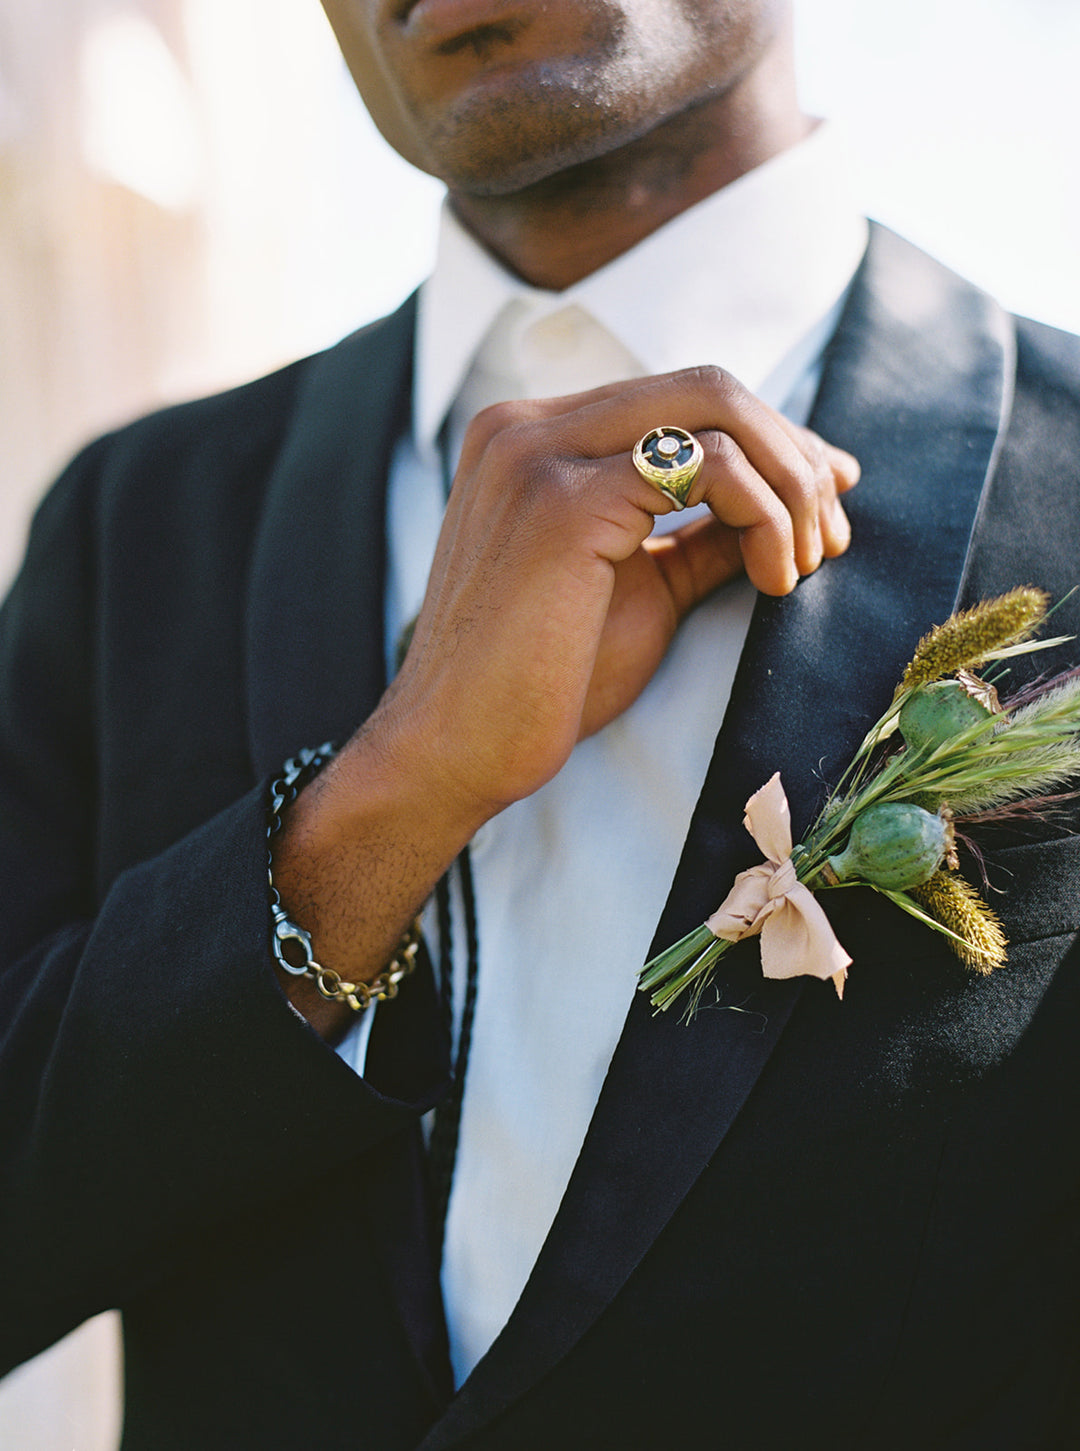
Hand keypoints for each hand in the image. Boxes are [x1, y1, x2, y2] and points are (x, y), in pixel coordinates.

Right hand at [378, 365, 858, 819]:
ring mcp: (538, 455)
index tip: (827, 499)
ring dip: (791, 487)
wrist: (455, 751)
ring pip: (716, 413)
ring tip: (805, 565)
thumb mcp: (642, 588)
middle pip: (709, 388)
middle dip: (793, 456)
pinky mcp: (562, 502)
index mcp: (535, 437)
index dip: (771, 442)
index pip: (681, 400)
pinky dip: (766, 516)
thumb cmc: (540, 683)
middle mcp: (527, 425)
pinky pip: (708, 470)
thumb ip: (702, 534)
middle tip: (831, 536)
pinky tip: (774, 580)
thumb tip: (792, 501)